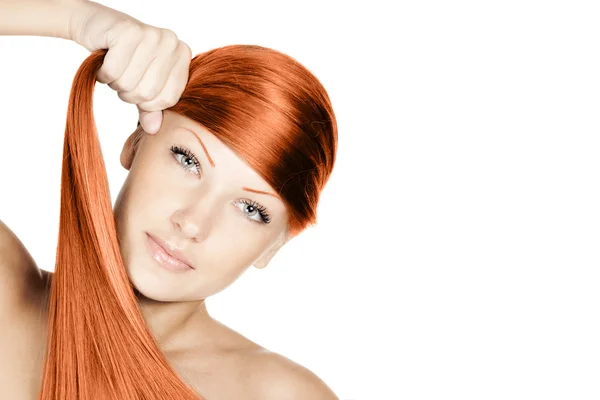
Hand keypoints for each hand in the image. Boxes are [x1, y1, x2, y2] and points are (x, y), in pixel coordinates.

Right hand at [69, 1, 191, 133]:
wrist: (98, 27)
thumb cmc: (125, 58)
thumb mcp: (142, 83)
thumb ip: (150, 107)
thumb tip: (154, 130)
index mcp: (182, 55)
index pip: (168, 99)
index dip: (148, 104)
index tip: (138, 91)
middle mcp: (171, 42)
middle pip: (148, 93)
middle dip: (128, 93)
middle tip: (122, 78)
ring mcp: (151, 35)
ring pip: (129, 83)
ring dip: (115, 83)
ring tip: (115, 68)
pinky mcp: (128, 31)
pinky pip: (112, 71)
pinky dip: (103, 73)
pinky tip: (105, 59)